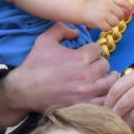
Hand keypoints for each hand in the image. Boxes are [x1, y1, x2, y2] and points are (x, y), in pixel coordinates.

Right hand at [0, 23, 117, 128]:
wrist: (24, 90)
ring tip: (103, 78)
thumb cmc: (34, 64)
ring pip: (109, 83)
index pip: (99, 49)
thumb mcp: (44, 40)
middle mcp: (86, 75)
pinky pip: (103, 101)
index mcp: (79, 58)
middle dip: (100, 63)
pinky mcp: (82, 105)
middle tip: (95, 66)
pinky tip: (100, 92)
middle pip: (105, 65)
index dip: (94, 50)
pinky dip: (104, 96)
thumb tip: (76, 31)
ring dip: (107, 79)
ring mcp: (85, 92)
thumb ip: (61, 29)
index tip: (90, 54)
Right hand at [82, 0, 132, 29]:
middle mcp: (107, 5)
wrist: (81, 9)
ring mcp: (103, 13)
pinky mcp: (99, 21)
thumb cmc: (96, 6)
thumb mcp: (106, 0)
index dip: (129, 8)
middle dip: (119, 17)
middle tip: (112, 17)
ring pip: (116, 22)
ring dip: (112, 24)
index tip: (130, 13)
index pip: (124, 2)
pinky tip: (102, 24)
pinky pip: (108, 28)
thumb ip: (117, 4)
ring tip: (106, 21)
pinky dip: (106, 28)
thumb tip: (130, 12)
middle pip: (121, 14)